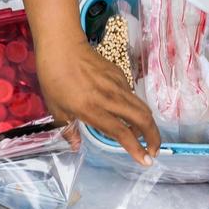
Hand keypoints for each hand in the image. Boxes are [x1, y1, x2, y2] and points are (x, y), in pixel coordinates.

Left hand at [37, 32, 161, 163]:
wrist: (62, 47)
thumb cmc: (54, 79)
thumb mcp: (57, 109)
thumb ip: (69, 130)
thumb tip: (76, 147)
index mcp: (92, 109)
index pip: (121, 132)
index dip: (135, 149)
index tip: (145, 161)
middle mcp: (109, 98)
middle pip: (142, 119)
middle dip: (153, 137)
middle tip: (154, 151)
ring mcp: (117, 85)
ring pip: (142, 107)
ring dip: (148, 124)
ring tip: (146, 137)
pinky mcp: (120, 75)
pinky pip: (132, 96)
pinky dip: (136, 109)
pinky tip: (128, 116)